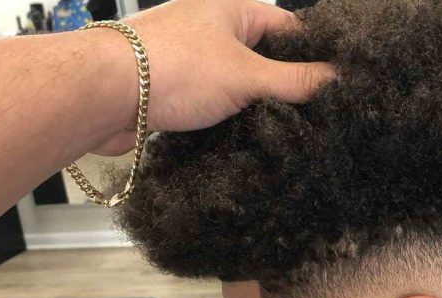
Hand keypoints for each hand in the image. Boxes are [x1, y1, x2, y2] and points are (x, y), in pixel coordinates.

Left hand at [93, 0, 335, 154]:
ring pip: (236, 86)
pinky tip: (244, 141)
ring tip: (283, 134)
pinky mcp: (173, 91)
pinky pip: (211, 105)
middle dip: (283, 87)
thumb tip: (339, 79)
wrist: (102, 94)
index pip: (288, 28)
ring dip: (253, 108)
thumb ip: (295, 81)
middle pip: (263, 59)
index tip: (335, 83)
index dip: (313, 53)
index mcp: (232, 10)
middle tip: (313, 117)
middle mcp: (210, 30)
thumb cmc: (173, 68)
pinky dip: (227, 121)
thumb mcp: (247, 75)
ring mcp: (190, 61)